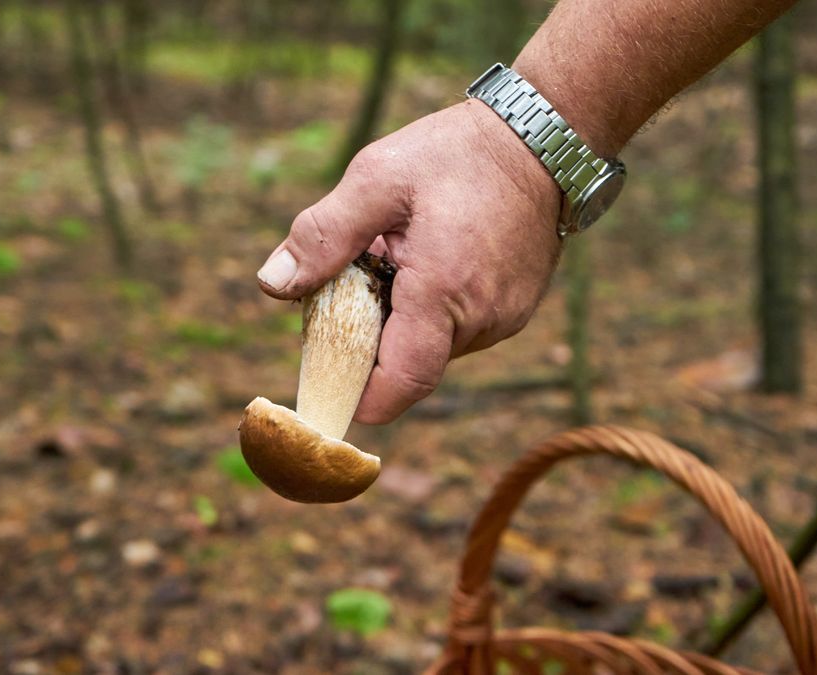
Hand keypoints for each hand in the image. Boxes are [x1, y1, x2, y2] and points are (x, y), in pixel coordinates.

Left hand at [257, 99, 562, 423]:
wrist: (543, 137)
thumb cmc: (458, 153)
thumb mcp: (377, 178)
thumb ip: (323, 235)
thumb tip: (273, 283)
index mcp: (442, 292)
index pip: (400, 383)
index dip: (358, 400)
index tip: (323, 392)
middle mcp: (482, 318)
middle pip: (409, 366)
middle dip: (371, 342)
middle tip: (348, 289)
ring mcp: (505, 318)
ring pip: (434, 349)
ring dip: (403, 323)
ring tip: (395, 261)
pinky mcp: (515, 310)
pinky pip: (460, 331)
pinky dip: (432, 312)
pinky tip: (426, 263)